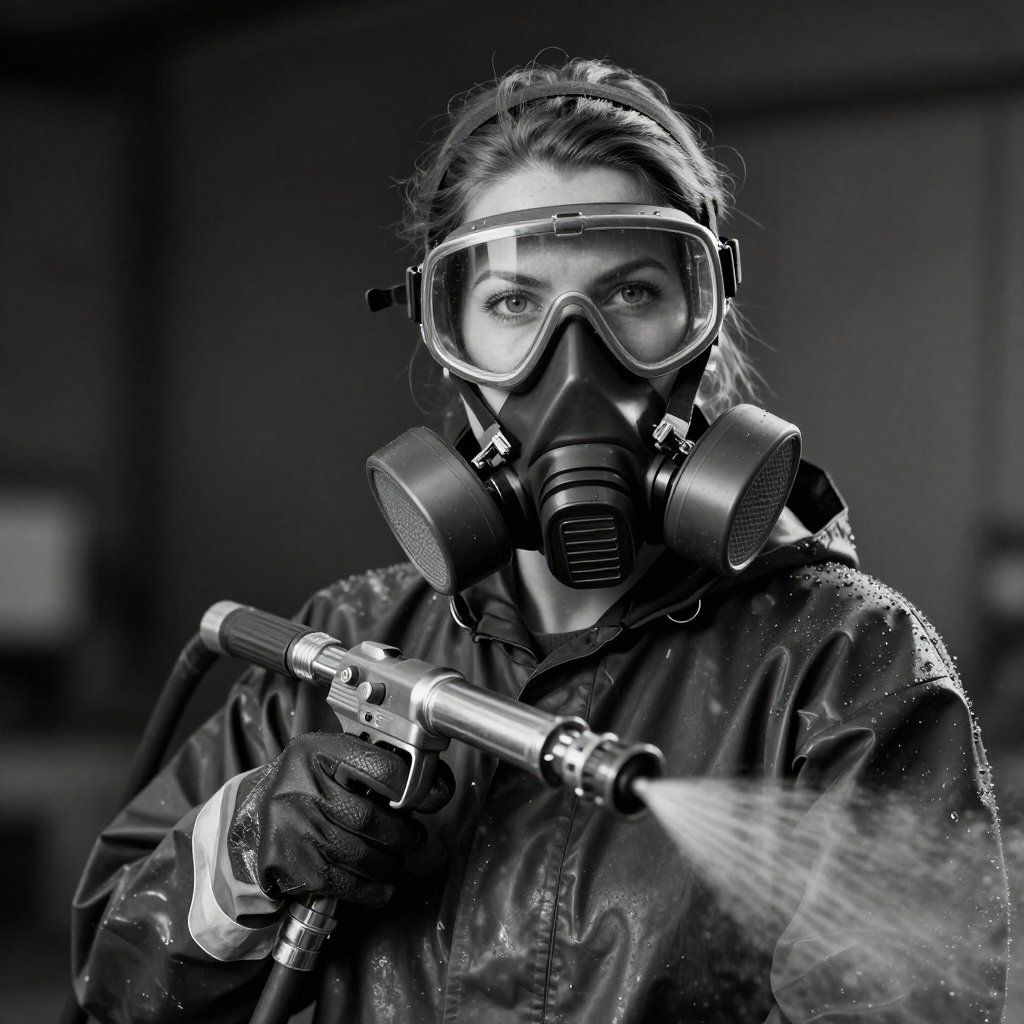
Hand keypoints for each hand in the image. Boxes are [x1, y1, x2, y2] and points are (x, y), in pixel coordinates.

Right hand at [227, 731, 454, 905]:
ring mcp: (295, 829)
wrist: (251, 819)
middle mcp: (302, 788)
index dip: (414, 787)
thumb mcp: (330, 758)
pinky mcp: (294, 865)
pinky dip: (374, 889)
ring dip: (391, 864)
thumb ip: (374, 764)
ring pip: (362, 856)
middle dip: (404, 835)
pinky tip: (382, 883)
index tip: (431, 798)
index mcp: (317, 752)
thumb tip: (436, 786)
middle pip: (372, 820)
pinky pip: (347, 883)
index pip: (381, 769)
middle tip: (414, 837)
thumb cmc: (306, 784)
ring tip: (397, 858)